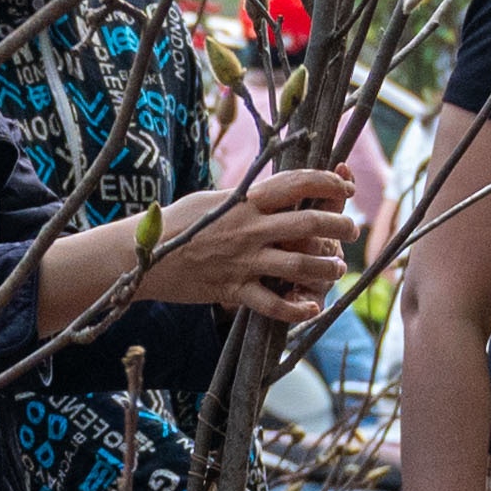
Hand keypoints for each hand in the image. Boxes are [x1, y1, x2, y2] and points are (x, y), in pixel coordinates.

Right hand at [130, 165, 358, 322]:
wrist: (138, 255)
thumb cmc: (176, 223)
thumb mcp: (212, 199)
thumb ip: (245, 196)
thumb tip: (277, 189)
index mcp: (244, 200)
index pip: (296, 182)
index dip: (327, 181)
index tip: (344, 186)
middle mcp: (248, 228)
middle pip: (309, 221)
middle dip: (340, 225)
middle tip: (351, 229)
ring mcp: (242, 261)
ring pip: (300, 263)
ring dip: (327, 266)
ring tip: (336, 267)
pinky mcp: (232, 290)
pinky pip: (272, 303)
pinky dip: (296, 308)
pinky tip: (312, 307)